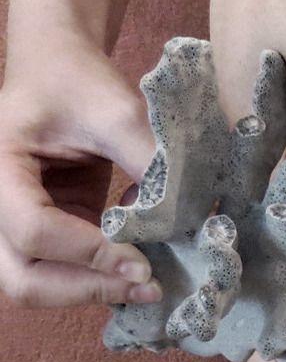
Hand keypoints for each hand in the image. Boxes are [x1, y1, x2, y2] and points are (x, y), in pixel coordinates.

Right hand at [0, 43, 160, 307]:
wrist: (59, 69)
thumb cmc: (78, 81)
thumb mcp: (116, 111)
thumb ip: (147, 161)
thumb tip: (192, 220)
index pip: (33, 229)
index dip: (91, 253)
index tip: (144, 262)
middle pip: (23, 279)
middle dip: (86, 289)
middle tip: (146, 286)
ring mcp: (14, 224)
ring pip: (37, 286)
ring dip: (93, 292)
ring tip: (147, 284)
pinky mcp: (45, 232)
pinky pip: (62, 273)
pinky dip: (99, 279)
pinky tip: (140, 268)